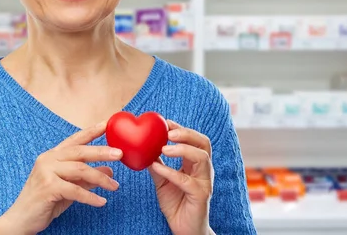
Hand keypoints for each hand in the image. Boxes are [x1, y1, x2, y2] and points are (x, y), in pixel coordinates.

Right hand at [0, 121, 122, 234]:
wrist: (21, 219)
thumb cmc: (45, 202)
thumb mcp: (70, 187)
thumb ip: (86, 177)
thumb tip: (109, 170)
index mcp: (52, 155)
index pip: (75, 140)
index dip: (92, 131)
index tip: (107, 123)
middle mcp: (48, 159)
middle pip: (80, 151)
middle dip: (102, 151)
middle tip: (120, 154)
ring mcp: (46, 172)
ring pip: (80, 170)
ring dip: (101, 178)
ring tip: (114, 186)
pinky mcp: (47, 187)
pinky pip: (75, 190)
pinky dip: (90, 197)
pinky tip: (101, 202)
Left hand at [148, 120, 213, 234]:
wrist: (183, 229)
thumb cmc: (175, 203)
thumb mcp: (162, 180)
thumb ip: (156, 164)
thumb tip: (142, 147)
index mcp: (196, 164)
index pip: (195, 139)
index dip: (181, 128)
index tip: (165, 122)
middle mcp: (204, 170)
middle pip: (204, 143)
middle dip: (186, 133)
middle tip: (168, 132)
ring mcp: (204, 182)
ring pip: (201, 158)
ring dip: (181, 149)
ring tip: (163, 148)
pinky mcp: (201, 196)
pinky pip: (187, 181)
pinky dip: (171, 172)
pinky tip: (157, 167)